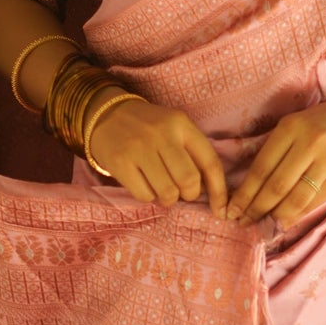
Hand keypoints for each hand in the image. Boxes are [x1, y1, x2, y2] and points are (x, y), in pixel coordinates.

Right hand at [86, 91, 229, 213]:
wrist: (105, 114)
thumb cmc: (148, 127)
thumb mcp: (174, 128)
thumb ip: (192, 152)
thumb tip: (210, 192)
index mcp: (181, 124)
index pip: (210, 162)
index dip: (219, 191)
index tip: (220, 210)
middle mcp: (161, 134)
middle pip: (189, 181)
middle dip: (188, 195)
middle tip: (180, 191)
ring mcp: (139, 148)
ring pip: (167, 192)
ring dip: (168, 198)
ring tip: (161, 187)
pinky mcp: (120, 162)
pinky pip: (144, 195)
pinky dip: (148, 197)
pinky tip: (143, 184)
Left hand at [225, 96, 325, 228]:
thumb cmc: (316, 124)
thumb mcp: (291, 127)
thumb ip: (272, 153)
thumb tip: (248, 193)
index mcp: (291, 128)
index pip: (261, 168)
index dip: (244, 193)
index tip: (232, 209)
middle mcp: (311, 144)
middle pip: (276, 186)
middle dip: (256, 209)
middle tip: (242, 222)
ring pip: (296, 199)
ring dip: (275, 217)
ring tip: (261, 226)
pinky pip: (313, 203)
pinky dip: (295, 216)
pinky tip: (282, 222)